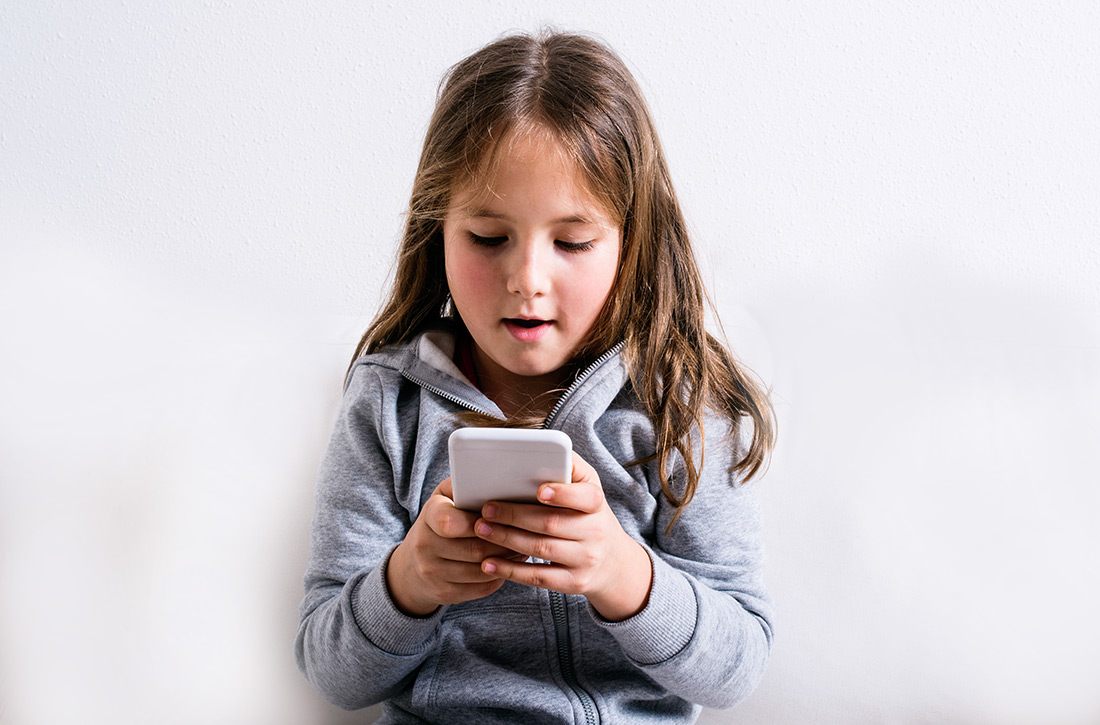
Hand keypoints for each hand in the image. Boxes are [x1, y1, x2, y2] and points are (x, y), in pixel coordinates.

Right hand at [386, 477, 516, 615]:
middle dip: (504, 542)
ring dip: (507, 560)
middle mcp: (425, 546)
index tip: (496, 518)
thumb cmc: (440, 521)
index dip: (478, 523)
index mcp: (428, 516)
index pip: (449, 522)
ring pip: (481, 570)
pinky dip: (500, 576)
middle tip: (526, 535)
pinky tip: (511, 564)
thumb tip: (499, 478)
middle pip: (474, 549)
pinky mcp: (444, 593)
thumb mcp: (445, 498)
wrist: (413, 565)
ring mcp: (432, 572)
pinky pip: (481, 588)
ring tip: (524, 548)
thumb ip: (465, 486)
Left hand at [474, 452, 652, 620]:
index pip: (586, 497)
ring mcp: (586, 560)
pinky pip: (538, 578)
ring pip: (541, 549)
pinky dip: (511, 570)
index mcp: (596, 503)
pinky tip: (488, 563)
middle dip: (514, 516)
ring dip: (506, 539)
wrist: (612, 561)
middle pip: (551, 524)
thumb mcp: (588, 488)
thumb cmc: (587, 514)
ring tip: (480, 529)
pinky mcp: (573, 583)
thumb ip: (568, 467)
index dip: (563, 493)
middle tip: (486, 509)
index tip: (539, 490)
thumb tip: (542, 446)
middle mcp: (595, 532)